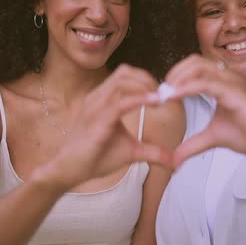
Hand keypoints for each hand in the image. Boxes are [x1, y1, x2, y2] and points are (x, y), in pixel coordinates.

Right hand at [35, 64, 173, 191]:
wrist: (70, 171)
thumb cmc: (96, 158)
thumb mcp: (132, 152)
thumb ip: (153, 152)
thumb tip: (175, 161)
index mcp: (103, 99)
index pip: (125, 75)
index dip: (146, 79)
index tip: (164, 93)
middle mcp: (97, 98)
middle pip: (124, 73)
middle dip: (147, 79)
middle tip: (165, 94)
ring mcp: (95, 107)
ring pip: (121, 82)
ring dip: (145, 86)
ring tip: (161, 98)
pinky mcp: (96, 121)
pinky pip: (119, 102)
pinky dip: (139, 99)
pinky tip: (155, 103)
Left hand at [164, 55, 245, 166]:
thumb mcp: (213, 138)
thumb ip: (193, 145)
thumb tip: (174, 159)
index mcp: (222, 83)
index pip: (194, 68)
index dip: (175, 77)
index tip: (160, 95)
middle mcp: (227, 78)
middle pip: (194, 61)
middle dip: (173, 73)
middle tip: (160, 92)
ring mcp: (233, 83)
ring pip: (199, 67)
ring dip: (177, 78)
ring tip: (164, 94)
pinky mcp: (237, 92)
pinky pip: (207, 83)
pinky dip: (187, 87)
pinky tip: (174, 96)